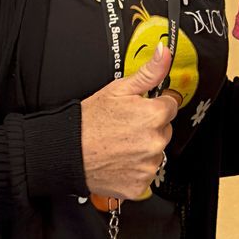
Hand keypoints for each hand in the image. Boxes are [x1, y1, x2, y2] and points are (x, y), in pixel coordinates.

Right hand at [80, 44, 176, 199]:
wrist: (67, 152)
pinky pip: (145, 174)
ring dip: (143, 149)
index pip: (171, 105)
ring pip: (156, 153)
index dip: (155, 104)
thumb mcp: (118, 89)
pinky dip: (135, 169)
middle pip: (164, 130)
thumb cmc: (88, 122)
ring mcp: (148, 165)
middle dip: (150, 127)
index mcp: (154, 115)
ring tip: (120, 144)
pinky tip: (119, 160)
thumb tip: (165, 53)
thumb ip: (148, 72)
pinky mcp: (140, 185)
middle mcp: (155, 142)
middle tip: (125, 127)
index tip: (140, 109)